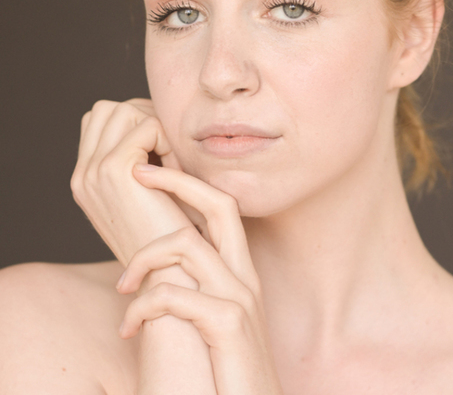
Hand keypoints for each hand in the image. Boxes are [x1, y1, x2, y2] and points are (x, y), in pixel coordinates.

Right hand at [70, 99, 191, 263]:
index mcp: (85, 180)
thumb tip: (151, 120)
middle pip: (108, 109)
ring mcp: (94, 171)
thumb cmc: (172, 236)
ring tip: (172, 163)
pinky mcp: (115, 170)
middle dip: (144, 118)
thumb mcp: (147, 196)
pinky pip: (147, 126)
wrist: (172, 275)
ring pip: (124, 110)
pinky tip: (178, 172)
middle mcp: (82, 175)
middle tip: (169, 151)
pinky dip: (168, 141)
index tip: (162, 150)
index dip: (136, 123)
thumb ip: (139, 161)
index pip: (100, 120)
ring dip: (155, 128)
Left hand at [117, 165, 283, 394]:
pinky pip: (175, 294)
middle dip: (176, 182)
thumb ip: (195, 283)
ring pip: (186, 244)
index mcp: (240, 270)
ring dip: (143, 259)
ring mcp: (240, 297)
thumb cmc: (223, 368)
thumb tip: (158, 255)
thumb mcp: (212, 316)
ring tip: (122, 287)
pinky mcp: (228, 324)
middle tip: (136, 174)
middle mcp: (245, 275)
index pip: (221, 207)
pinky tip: (128, 328)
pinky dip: (142, 306)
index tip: (151, 169)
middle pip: (218, 205)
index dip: (187, 182)